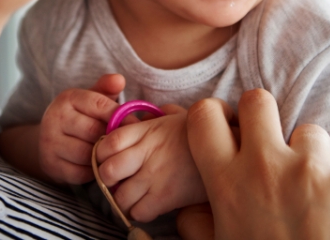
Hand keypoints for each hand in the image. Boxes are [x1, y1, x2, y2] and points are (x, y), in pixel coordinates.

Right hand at [38, 74, 127, 183]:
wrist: (52, 139)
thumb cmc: (82, 115)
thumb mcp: (93, 98)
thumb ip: (107, 88)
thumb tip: (119, 79)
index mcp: (67, 98)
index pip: (99, 104)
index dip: (119, 115)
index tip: (134, 124)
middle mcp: (54, 118)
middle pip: (93, 130)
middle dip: (111, 137)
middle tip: (125, 143)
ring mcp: (49, 142)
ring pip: (86, 153)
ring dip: (102, 155)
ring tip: (112, 153)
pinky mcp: (50, 165)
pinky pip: (80, 172)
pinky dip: (93, 171)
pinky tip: (98, 165)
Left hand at [96, 104, 207, 221]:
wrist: (227, 147)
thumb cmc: (198, 133)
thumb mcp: (173, 117)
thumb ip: (150, 117)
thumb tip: (135, 119)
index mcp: (147, 131)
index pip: (108, 142)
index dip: (101, 152)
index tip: (108, 156)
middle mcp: (147, 153)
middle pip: (107, 171)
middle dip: (107, 178)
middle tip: (117, 178)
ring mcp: (156, 177)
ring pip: (120, 196)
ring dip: (122, 198)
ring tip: (133, 193)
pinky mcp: (166, 198)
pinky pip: (138, 212)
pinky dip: (138, 211)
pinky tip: (147, 203)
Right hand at [177, 90, 329, 239]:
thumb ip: (200, 225)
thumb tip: (185, 210)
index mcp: (227, 183)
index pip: (204, 115)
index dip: (213, 115)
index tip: (225, 126)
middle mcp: (264, 167)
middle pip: (257, 100)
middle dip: (262, 115)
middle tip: (270, 141)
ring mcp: (309, 169)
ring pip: (307, 131)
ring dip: (310, 155)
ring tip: (314, 192)